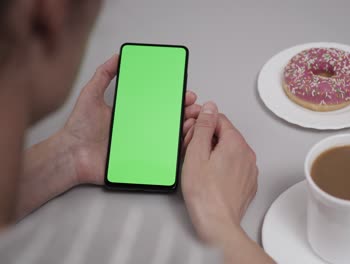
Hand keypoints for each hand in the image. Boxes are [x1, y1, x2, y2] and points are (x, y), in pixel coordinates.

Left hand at [60, 54, 199, 184]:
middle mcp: (140, 129)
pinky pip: (163, 157)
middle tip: (194, 107)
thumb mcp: (91, 95)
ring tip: (193, 121)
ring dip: (186, 129)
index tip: (185, 93)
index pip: (159, 105)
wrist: (70, 155)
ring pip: (170, 137)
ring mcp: (142, 146)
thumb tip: (117, 56)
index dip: (174, 99)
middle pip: (169, 120)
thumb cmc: (79, 128)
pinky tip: (184, 140)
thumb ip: (103, 74)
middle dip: (186, 112)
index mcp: (132, 114)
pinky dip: (178, 149)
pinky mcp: (141, 162)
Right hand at [182, 102, 257, 243]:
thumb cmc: (205, 194)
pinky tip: (210, 177)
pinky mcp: (247, 182)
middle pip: (224, 134)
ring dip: (213, 152)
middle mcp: (247, 153)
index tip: (191, 133)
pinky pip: (234, 165)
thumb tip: (209, 109)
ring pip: (229, 150)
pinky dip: (222, 166)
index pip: (218, 119)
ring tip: (199, 167)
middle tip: (191, 151)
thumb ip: (203, 127)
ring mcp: (249, 169)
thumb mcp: (196, 154)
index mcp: (236, 143)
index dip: (201, 123)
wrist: (217, 223)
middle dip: (206, 138)